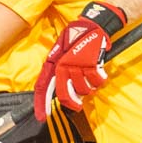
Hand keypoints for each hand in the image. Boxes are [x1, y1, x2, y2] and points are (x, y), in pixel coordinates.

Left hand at [33, 1, 126, 120]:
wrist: (93, 25)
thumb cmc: (77, 38)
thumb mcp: (62, 52)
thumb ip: (59, 69)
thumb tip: (59, 89)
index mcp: (53, 63)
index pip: (42, 87)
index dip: (41, 104)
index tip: (42, 117)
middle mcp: (63, 65)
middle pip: (64, 94)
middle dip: (72, 103)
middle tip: (77, 105)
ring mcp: (77, 65)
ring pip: (83, 89)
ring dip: (89, 86)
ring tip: (91, 76)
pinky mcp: (91, 63)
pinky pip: (97, 81)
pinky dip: (100, 79)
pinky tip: (99, 71)